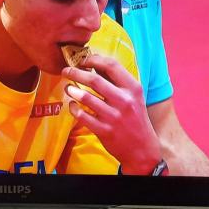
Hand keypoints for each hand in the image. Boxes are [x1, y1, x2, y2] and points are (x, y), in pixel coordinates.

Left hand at [62, 54, 161, 174]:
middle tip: (66, 70)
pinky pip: (82, 116)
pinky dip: (74, 108)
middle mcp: (124, 101)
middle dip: (76, 72)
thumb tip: (94, 64)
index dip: (93, 59)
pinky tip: (72, 105)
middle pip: (94, 80)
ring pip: (86, 98)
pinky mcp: (104, 130)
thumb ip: (116, 81)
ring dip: (72, 90)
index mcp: (133, 89)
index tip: (82, 60)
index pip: (112, 66)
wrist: (142, 148)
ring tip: (68, 87)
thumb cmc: (135, 118)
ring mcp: (113, 117)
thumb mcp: (133, 97)